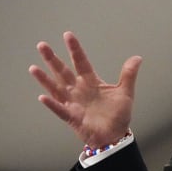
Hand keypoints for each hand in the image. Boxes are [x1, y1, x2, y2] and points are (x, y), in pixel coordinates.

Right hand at [28, 31, 141, 147]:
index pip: (81, 62)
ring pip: (56, 88)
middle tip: (42, 45)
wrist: (115, 135)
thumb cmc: (118, 115)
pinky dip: (52, 104)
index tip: (68, 35)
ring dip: (45, 79)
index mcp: (91, 82)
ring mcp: (73, 103)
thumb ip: (128, 75)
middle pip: (63, 72)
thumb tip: (137, 57)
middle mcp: (79, 90)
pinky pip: (60, 109)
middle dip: (52, 59)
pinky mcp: (72, 117)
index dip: (75, 49)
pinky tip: (43, 97)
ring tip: (34, 68)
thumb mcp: (125, 92)